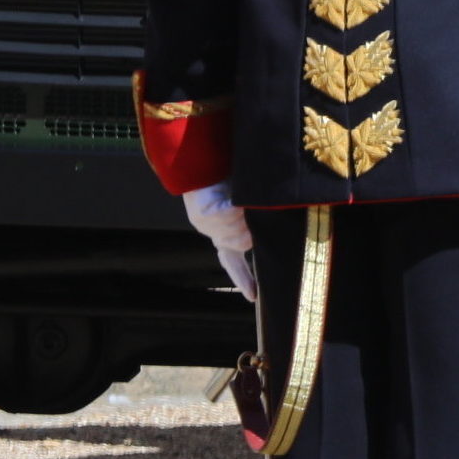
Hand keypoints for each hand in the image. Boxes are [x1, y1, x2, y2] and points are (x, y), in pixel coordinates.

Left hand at [183, 183, 256, 301]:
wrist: (203, 163)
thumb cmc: (228, 179)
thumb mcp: (245, 203)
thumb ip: (252, 220)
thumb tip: (256, 238)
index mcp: (222, 234)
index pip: (232, 262)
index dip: (244, 278)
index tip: (253, 296)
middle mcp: (214, 232)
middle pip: (243, 243)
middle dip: (248, 231)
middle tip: (245, 214)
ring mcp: (206, 225)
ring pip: (236, 230)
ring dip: (241, 217)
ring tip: (238, 202)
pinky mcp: (203, 214)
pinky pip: (227, 216)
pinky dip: (234, 209)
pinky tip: (233, 201)